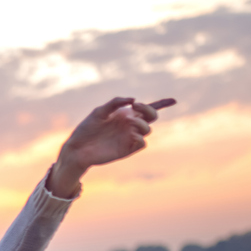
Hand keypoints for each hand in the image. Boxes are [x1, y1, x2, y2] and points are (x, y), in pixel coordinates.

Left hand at [48, 96, 175, 196]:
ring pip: (148, 130)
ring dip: (142, 123)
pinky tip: (132, 135)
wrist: (77, 148)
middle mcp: (130, 126)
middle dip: (149, 110)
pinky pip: (141, 144)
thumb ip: (115, 102)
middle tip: (135, 108)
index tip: (174, 101)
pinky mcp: (126, 150)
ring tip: (129, 123)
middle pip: (151, 117)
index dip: (162, 104)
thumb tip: (133, 100)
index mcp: (125, 115)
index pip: (147, 109)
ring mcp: (129, 138)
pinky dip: (140, 138)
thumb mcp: (100, 111)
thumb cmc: (86, 129)